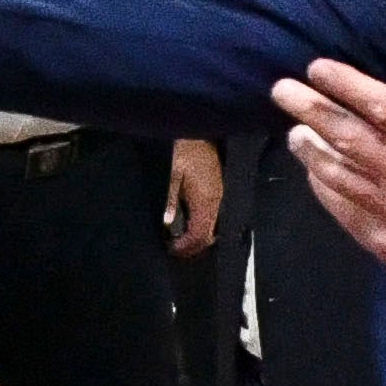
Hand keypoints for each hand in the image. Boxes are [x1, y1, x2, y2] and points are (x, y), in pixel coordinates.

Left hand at [165, 137, 222, 256]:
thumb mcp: (172, 176)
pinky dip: (202, 227)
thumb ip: (170, 201)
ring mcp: (219, 197)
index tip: (171, 249)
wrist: (199, 136)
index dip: (185, 246)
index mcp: (205, 199)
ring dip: (197, 238)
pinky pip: (214, 218)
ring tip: (180, 241)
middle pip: (208, 236)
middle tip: (174, 249)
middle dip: (191, 247)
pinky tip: (190, 226)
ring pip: (212, 229)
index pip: (199, 234)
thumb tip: (167, 223)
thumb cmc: (185, 152)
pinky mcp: (218, 192)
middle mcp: (216, 201)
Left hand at [277, 51, 385, 342]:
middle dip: (311, 110)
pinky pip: (343, 210)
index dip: (346, 85)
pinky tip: (312, 172)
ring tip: (293, 131)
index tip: (317, 68)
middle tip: (282, 91)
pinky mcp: (385, 244)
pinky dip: (323, 188)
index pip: (383, 108)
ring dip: (310, 151)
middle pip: (349, 138)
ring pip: (338, 175)